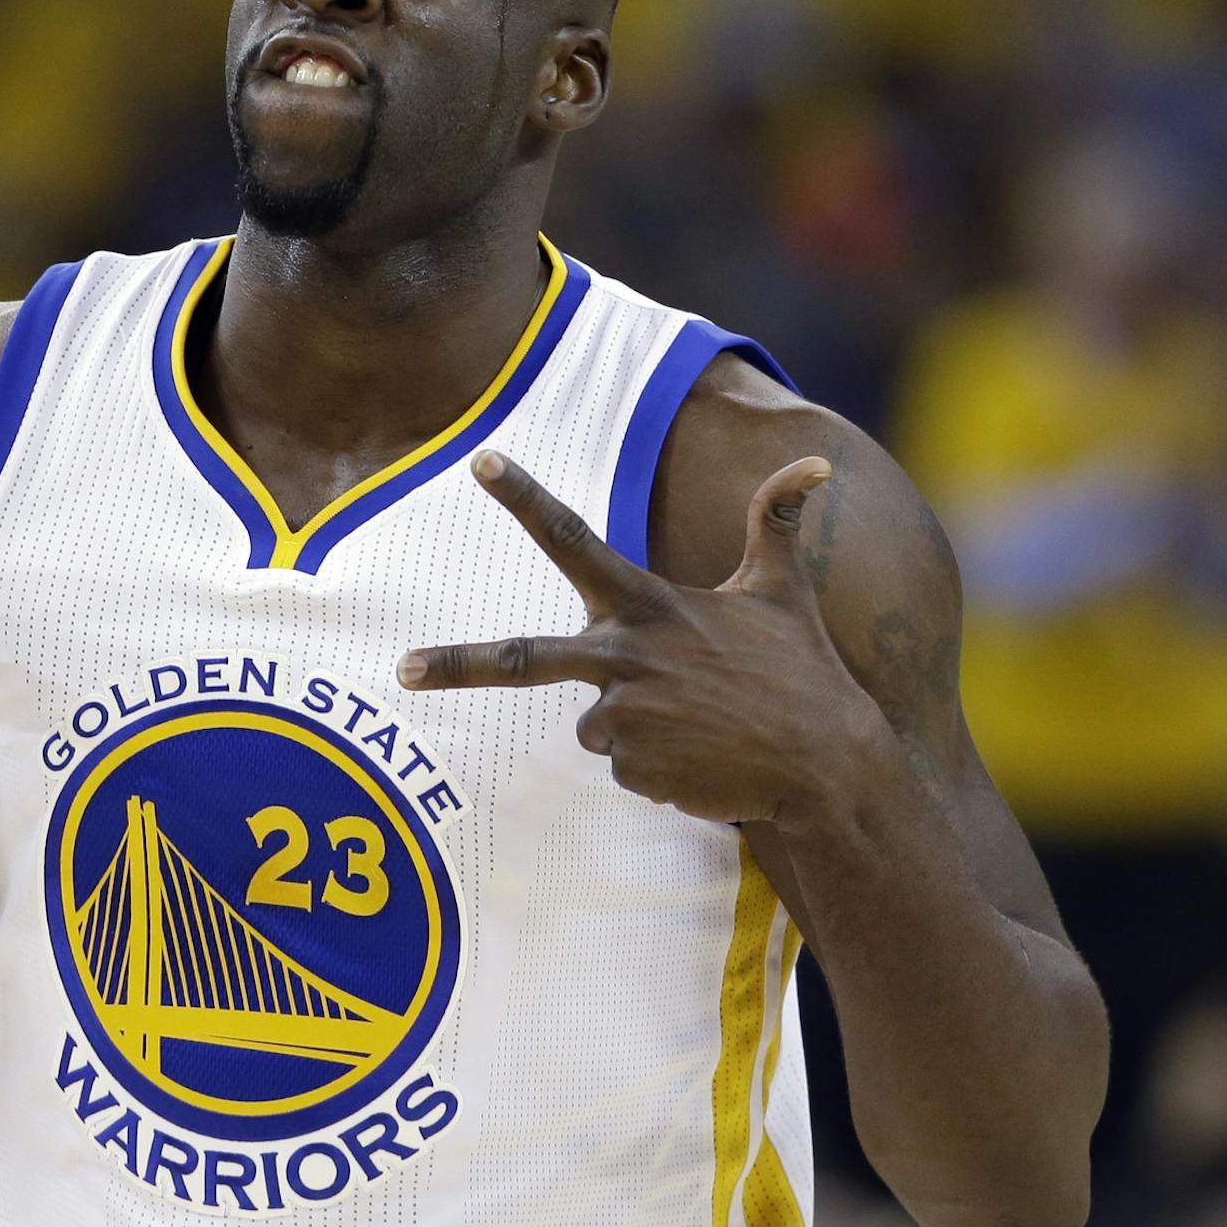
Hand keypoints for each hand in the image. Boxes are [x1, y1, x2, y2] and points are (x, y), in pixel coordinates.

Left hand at [396, 448, 887, 826]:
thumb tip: (819, 462)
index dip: (525, 497)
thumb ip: (776, 523)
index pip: (574, 537)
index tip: (482, 459)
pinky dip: (654, 764)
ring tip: (700, 727)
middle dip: (453, 663)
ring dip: (636, 727)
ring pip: (594, 722)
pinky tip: (700, 760)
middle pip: (518, 658)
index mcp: (648, 604)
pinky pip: (621, 764)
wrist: (826, 765)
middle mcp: (623, 655)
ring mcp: (621, 716)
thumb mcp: (781, 590)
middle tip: (400, 668)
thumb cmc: (802, 672)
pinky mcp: (629, 767)